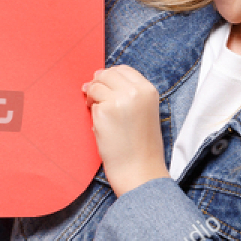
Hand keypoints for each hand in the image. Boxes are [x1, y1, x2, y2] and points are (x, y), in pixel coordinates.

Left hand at [82, 65, 169, 196]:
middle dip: (98, 83)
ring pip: (96, 85)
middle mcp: (135, 91)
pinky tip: (101, 127)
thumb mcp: (144, 112)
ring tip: (98, 114)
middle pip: (107, 74)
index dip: (110, 76)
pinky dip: (92, 114)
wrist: (140, 170)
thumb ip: (128, 94)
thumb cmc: (141, 146)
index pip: (123, 70)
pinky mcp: (104, 111)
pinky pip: (92, 104)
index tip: (103, 85)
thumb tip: (98, 79)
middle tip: (94, 98)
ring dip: (92, 97)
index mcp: (148, 90)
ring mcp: (119, 100)